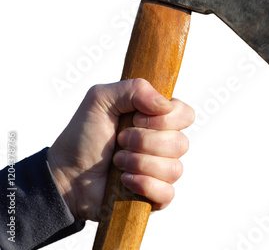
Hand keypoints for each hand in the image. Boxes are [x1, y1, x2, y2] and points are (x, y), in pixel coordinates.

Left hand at [47, 78, 194, 221]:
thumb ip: (134, 89)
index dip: (164, 119)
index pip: (185, 115)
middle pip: (181, 143)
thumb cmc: (84, 135)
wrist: (66, 174)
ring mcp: (162, 171)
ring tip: (117, 162)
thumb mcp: (101, 99)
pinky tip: (124, 181)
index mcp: (158, 119)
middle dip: (144, 142)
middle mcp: (165, 144)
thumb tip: (165, 105)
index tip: (136, 119)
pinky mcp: (156, 196)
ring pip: (174, 169)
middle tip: (120, 141)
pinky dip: (143, 185)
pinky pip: (167, 193)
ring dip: (139, 163)